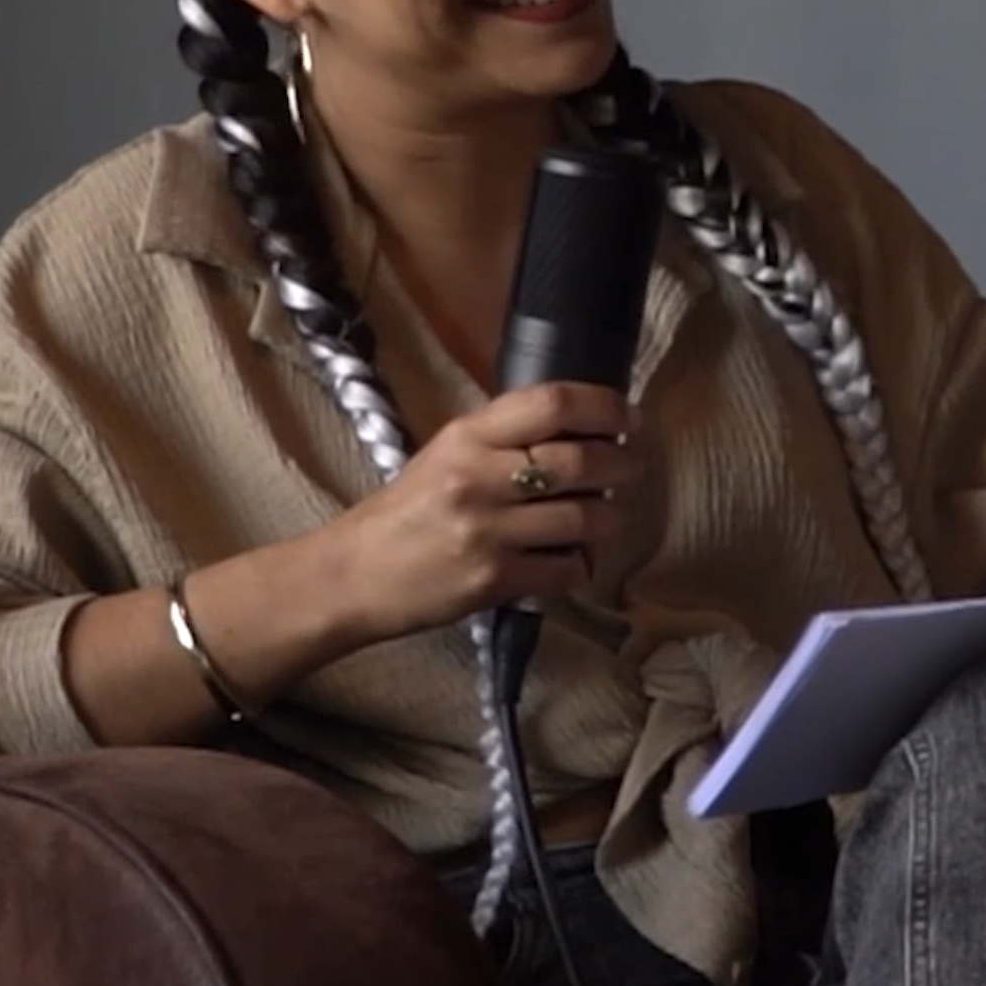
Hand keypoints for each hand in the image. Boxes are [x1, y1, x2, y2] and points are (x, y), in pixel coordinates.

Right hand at [330, 381, 642, 642]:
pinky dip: (579, 565)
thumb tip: (580, 427)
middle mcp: (478, 478)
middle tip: (631, 466)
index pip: (552, 404)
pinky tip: (571, 559)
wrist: (354, 575)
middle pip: (579, 460)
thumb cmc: (405, 511)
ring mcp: (488, 532)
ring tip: (605, 515)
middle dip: (622, 463)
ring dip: (608, 517)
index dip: (604, 405)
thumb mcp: (444, 454)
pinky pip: (565, 570)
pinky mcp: (494, 581)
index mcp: (467, 437)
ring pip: (584, 518)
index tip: (628, 415)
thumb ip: (503, 438)